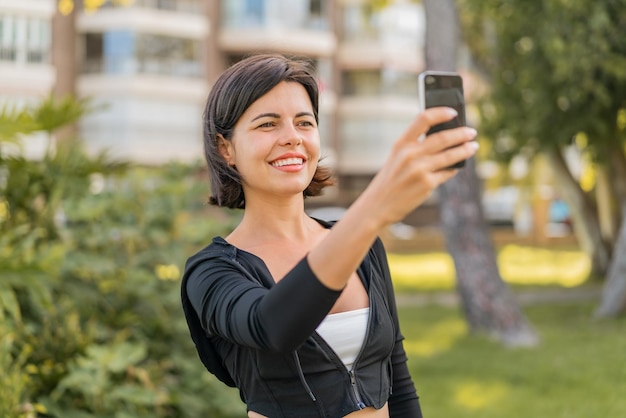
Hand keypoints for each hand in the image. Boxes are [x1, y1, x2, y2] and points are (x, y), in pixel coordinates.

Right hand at [359, 107, 477, 226]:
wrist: (378, 205)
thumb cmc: (390, 180)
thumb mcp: (396, 157)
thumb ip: (415, 146)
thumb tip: (445, 138)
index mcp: (401, 144)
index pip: (423, 119)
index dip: (441, 113)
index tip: (453, 112)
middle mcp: (410, 154)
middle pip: (443, 138)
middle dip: (461, 134)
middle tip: (472, 132)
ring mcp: (419, 170)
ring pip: (450, 155)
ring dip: (465, 150)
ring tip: (473, 147)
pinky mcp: (427, 184)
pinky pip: (447, 173)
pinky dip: (454, 169)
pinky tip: (457, 167)